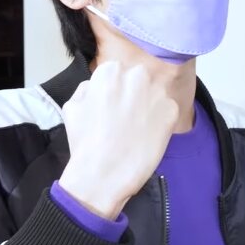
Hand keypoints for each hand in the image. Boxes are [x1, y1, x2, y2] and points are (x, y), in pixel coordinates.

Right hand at [58, 61, 177, 218]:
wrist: (105, 173)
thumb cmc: (86, 143)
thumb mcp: (72, 107)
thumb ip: (87, 89)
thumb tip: (97, 86)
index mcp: (110, 71)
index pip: (119, 73)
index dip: (117, 92)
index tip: (115, 107)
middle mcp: (136, 75)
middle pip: (139, 79)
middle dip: (135, 95)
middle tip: (126, 118)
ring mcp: (157, 92)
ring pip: (155, 94)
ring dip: (149, 106)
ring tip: (137, 128)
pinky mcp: (172, 110)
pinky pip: (167, 110)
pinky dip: (161, 121)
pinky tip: (148, 136)